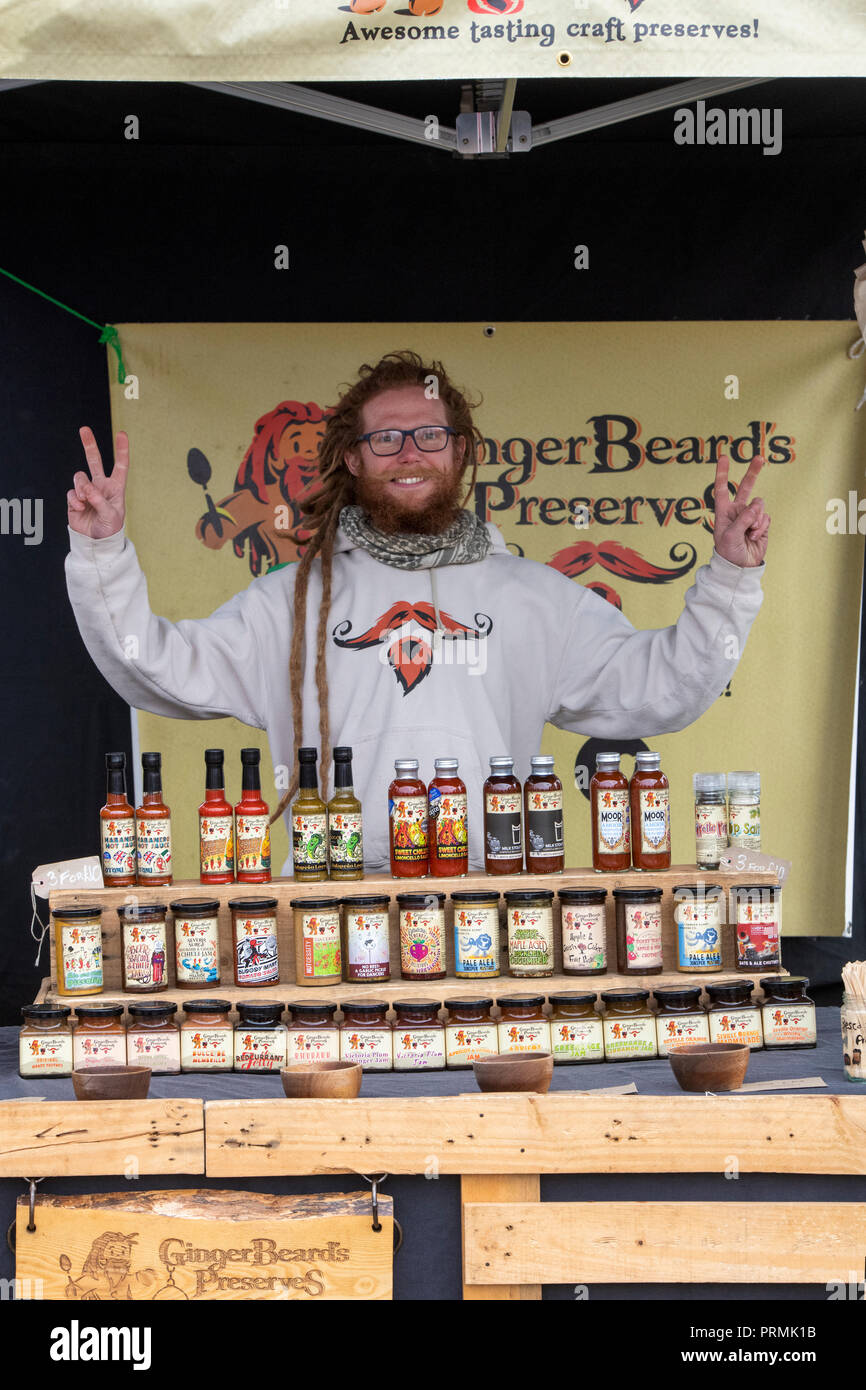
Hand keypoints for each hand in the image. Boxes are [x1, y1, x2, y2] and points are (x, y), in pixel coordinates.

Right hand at [67, 427, 128, 538]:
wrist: (96, 541)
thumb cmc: (109, 528)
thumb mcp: (111, 516)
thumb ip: (100, 501)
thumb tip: (87, 489)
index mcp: (116, 488)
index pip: (120, 466)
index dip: (121, 450)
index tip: (121, 434)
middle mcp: (101, 486)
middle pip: (94, 461)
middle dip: (89, 444)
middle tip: (84, 429)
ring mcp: (87, 491)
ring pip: (80, 477)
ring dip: (82, 488)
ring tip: (86, 501)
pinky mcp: (75, 499)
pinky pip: (72, 492)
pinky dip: (75, 500)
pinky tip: (81, 509)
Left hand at [712, 453, 769, 567]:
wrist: (740, 567)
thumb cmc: (728, 552)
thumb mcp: (730, 536)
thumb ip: (742, 520)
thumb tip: (756, 507)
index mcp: (723, 511)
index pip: (722, 489)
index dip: (723, 473)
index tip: (723, 457)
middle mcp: (737, 511)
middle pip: (746, 487)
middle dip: (753, 472)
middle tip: (760, 457)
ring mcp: (750, 517)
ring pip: (759, 506)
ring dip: (756, 520)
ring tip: (750, 533)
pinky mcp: (761, 524)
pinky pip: (766, 518)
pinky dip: (762, 528)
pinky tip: (754, 537)